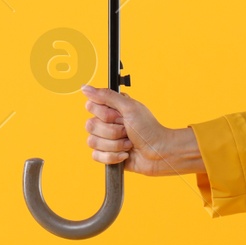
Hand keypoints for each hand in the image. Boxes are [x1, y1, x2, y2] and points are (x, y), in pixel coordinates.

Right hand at [81, 86, 205, 176]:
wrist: (160, 153)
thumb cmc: (149, 129)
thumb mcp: (129, 107)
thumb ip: (106, 96)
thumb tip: (85, 88)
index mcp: (111, 108)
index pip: (91, 107)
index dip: (105, 114)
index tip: (120, 116)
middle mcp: (107, 122)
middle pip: (90, 125)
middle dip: (112, 131)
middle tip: (127, 131)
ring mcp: (107, 139)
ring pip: (93, 142)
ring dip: (114, 145)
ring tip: (128, 143)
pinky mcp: (108, 155)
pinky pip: (96, 156)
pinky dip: (113, 156)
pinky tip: (125, 154)